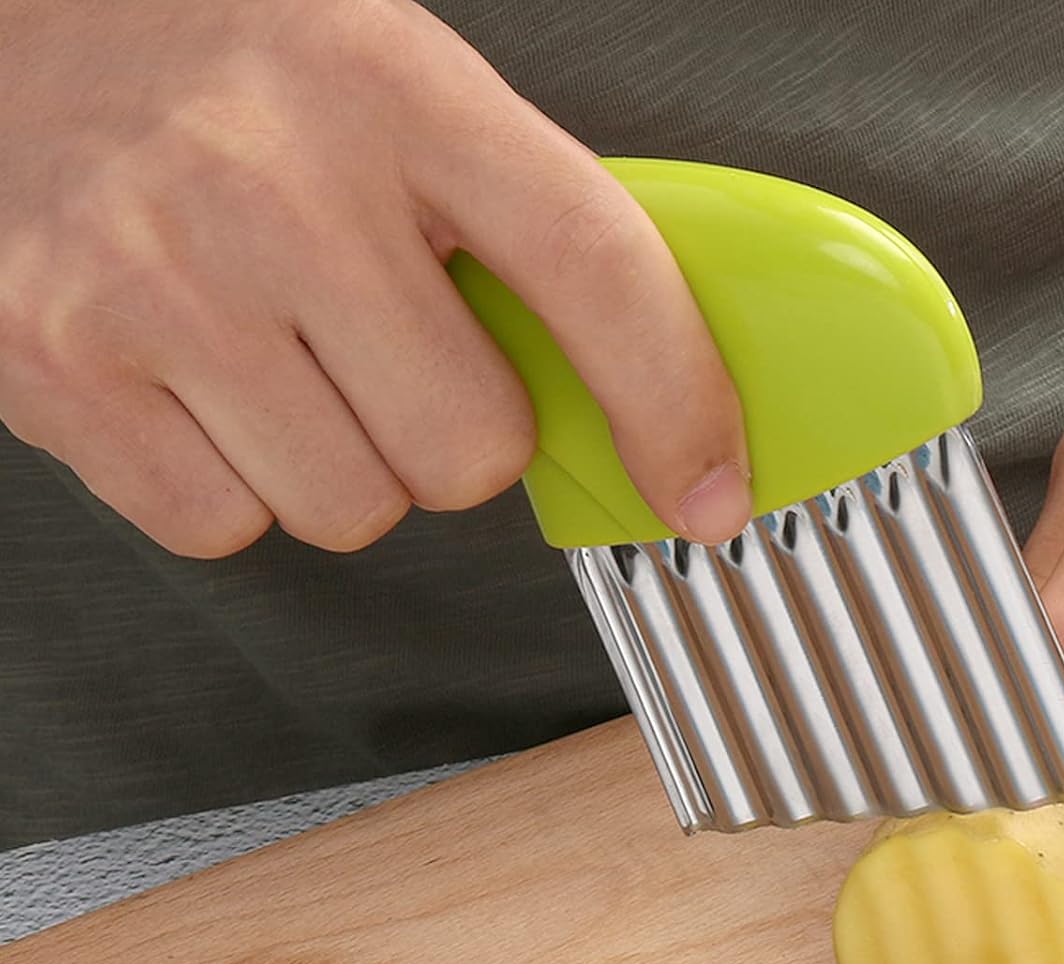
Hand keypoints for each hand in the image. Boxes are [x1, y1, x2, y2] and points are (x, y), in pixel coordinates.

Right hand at [0, 0, 749, 555]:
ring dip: (342, 464)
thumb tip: (642, 389)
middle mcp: (275, 183)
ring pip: (353, 508)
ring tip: (278, 356)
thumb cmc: (220, 70)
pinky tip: (199, 386)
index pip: (594, 270)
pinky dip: (231, 485)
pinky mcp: (61, 370)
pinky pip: (228, 528)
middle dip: (451, 435)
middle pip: (469, 452)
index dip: (675, 400)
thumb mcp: (390, 89)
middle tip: (386, 354)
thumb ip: (515, 226)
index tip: (706, 489)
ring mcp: (157, 283)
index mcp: (394, 90)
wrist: (1, 28)